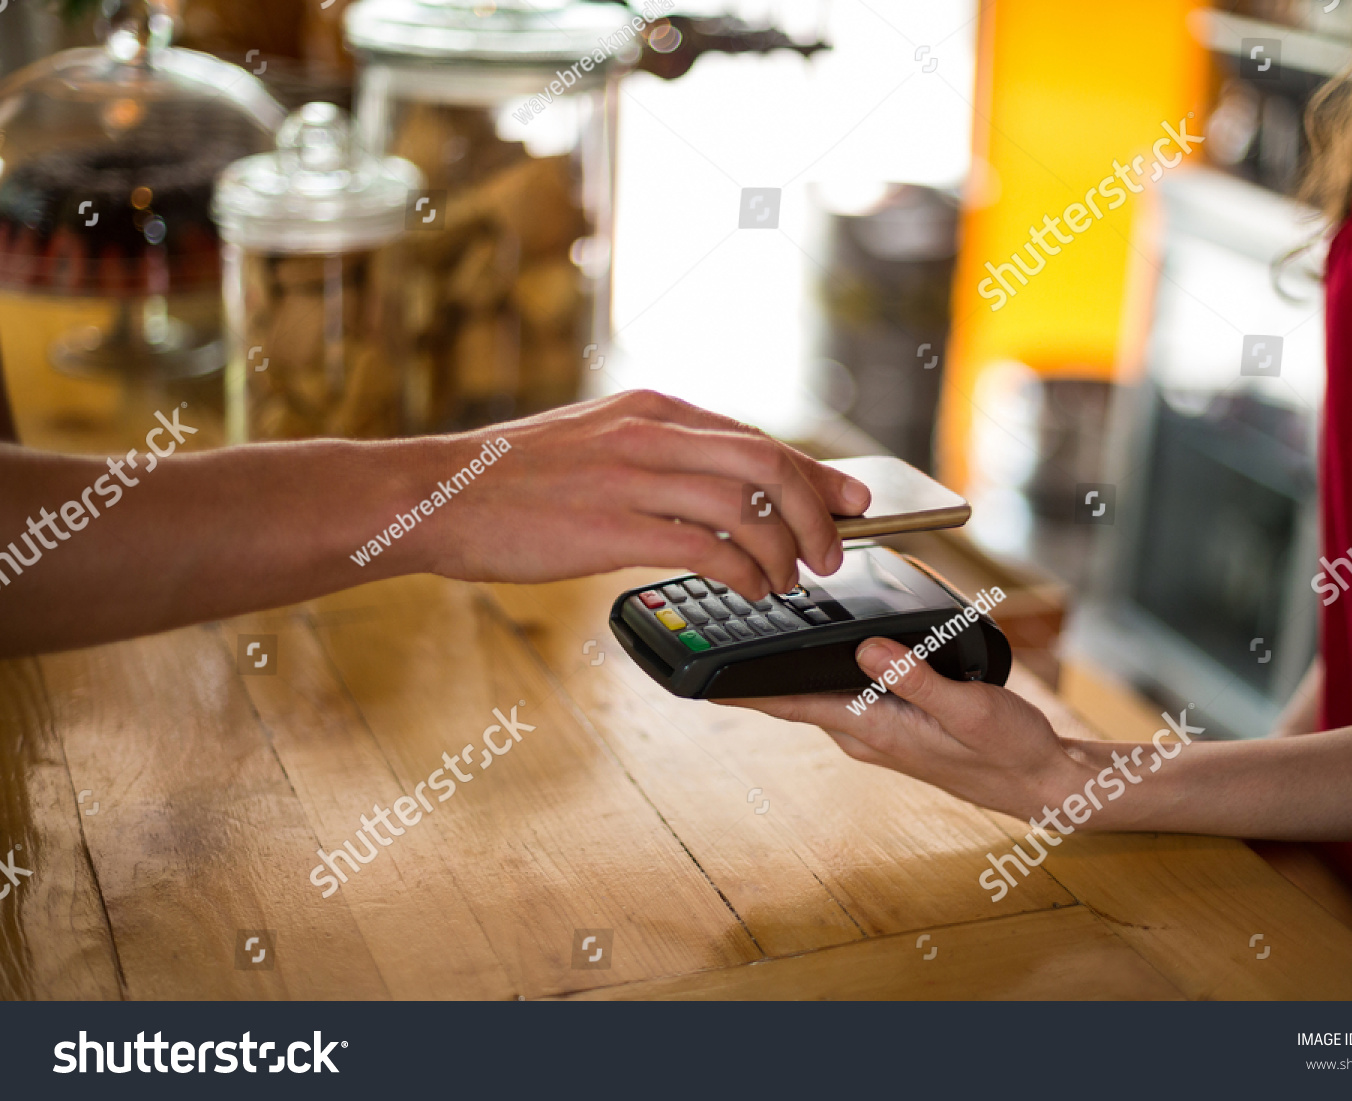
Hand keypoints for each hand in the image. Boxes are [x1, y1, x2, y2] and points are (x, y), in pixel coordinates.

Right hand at [421, 390, 871, 597]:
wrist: (438, 496)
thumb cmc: (508, 481)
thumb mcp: (592, 443)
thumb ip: (653, 456)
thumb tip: (713, 487)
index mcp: (649, 411)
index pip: (754, 436)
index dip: (812, 472)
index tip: (847, 499)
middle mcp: (649, 434)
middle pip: (767, 462)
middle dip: (815, 510)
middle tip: (833, 550)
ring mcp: (632, 478)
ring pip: (746, 506)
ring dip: (783, 550)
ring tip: (788, 580)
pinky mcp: (613, 526)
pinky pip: (708, 546)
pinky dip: (745, 571)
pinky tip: (749, 589)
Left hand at [720, 637, 1084, 817]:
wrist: (1040, 780)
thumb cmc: (1009, 750)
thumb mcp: (970, 709)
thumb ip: (916, 679)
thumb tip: (867, 650)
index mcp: (872, 728)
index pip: (793, 702)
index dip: (745, 688)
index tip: (701, 673)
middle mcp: (863, 730)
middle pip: (795, 692)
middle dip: (757, 666)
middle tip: (716, 628)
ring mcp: (875, 727)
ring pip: (819, 689)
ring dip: (789, 665)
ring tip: (752, 630)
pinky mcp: (891, 720)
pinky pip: (845, 689)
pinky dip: (826, 667)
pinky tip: (820, 646)